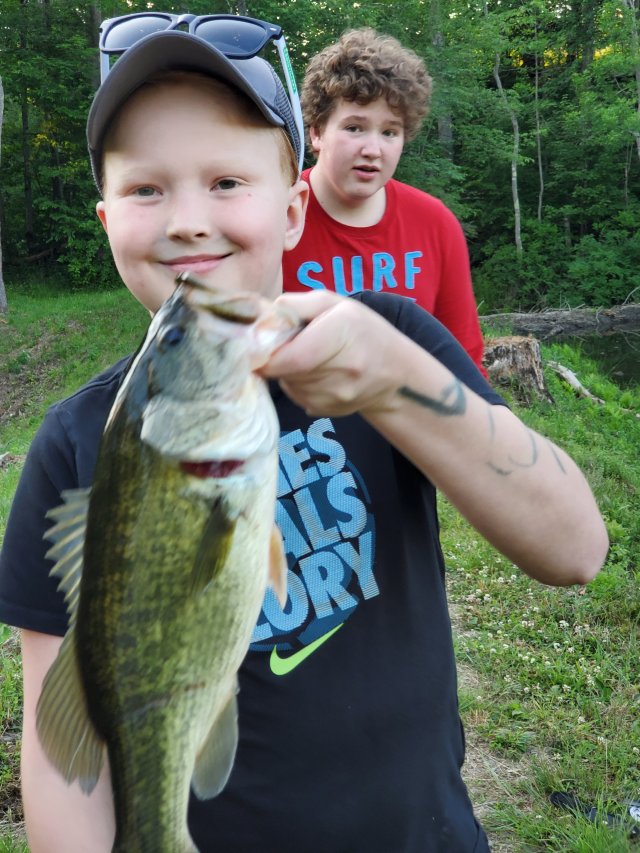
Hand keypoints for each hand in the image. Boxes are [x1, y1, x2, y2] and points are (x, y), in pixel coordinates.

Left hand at [260, 291, 401, 416]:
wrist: (394, 375)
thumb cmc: (362, 331)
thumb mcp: (335, 304)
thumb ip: (296, 305)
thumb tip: (262, 319)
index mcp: (343, 332)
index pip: (291, 357)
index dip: (268, 354)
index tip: (260, 345)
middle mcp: (343, 370)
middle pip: (285, 370)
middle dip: (277, 357)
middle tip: (288, 344)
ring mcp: (336, 396)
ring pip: (287, 383)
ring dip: (286, 370)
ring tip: (307, 356)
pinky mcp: (327, 411)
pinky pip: (295, 395)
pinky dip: (295, 383)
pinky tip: (315, 373)